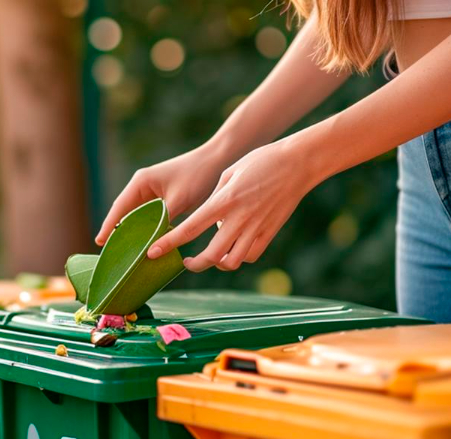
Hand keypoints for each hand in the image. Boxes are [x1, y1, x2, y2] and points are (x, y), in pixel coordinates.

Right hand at [96, 142, 238, 245]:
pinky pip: (150, 216)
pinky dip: (147, 228)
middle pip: (125, 213)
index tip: (99, 242)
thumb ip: (162, 222)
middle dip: (118, 231)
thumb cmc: (198, 175)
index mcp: (141, 182)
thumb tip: (151, 245)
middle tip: (111, 254)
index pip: (119, 207)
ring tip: (125, 252)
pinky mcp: (163, 197)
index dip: (109, 226)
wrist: (218, 160)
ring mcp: (152, 191)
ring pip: (137, 216)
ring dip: (133, 231)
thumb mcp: (179, 201)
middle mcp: (142, 185)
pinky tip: (147, 242)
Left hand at [148, 139, 319, 271]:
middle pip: (210, 255)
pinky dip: (238, 257)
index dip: (169, 243)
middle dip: (193, 264)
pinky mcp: (270, 232)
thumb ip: (215, 198)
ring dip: (217, 263)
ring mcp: (256, 228)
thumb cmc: (261, 161)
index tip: (152, 253)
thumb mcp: (230, 172)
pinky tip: (233, 248)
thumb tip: (210, 219)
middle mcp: (239, 218)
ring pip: (231, 262)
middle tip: (185, 262)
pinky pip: (250, 255)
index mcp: (224, 201)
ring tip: (211, 256)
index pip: (190, 228)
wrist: (298, 163)